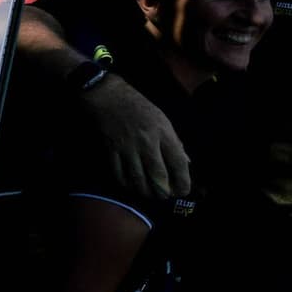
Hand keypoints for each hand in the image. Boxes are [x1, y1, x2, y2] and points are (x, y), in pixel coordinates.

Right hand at [81, 74, 189, 200]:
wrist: (106, 95)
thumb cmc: (138, 106)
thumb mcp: (162, 119)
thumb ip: (173, 141)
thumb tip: (185, 162)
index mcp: (163, 132)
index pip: (178, 163)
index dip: (183, 181)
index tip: (183, 190)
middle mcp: (146, 141)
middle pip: (158, 175)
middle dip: (163, 192)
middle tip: (164, 196)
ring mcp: (127, 146)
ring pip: (137, 178)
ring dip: (144, 191)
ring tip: (149, 195)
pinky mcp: (111, 149)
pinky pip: (118, 173)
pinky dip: (125, 184)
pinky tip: (130, 186)